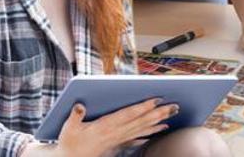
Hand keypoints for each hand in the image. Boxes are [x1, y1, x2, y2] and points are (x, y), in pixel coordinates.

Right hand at [56, 99, 178, 156]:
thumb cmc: (70, 144)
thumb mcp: (69, 129)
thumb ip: (75, 116)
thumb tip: (80, 106)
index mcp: (106, 126)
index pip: (129, 114)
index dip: (143, 107)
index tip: (157, 99)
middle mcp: (116, 133)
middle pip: (141, 121)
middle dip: (159, 113)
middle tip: (175, 106)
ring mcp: (119, 139)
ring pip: (143, 129)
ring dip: (159, 122)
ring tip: (172, 115)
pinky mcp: (119, 144)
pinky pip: (139, 138)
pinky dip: (151, 133)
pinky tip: (160, 130)